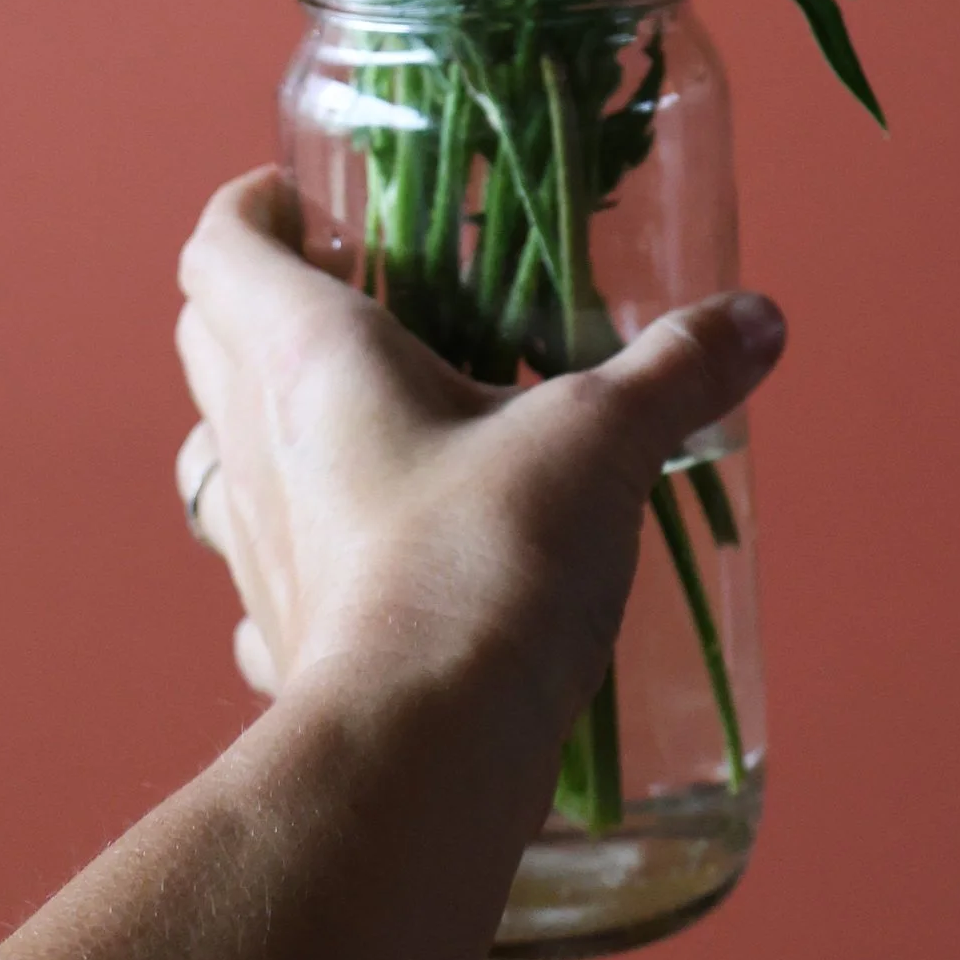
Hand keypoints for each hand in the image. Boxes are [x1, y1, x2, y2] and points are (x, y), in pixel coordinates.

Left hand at [173, 169, 785, 757]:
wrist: (419, 759)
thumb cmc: (483, 565)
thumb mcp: (598, 445)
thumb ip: (676, 372)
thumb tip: (757, 319)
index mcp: (303, 356)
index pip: (220, 245)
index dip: (252, 205)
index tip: (308, 200)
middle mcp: (253, 441)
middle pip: (202, 336)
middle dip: (261, 302)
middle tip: (360, 294)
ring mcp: (256, 548)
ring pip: (218, 457)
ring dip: (269, 428)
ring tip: (370, 425)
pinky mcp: (282, 637)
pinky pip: (266, 580)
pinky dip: (303, 556)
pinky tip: (373, 565)